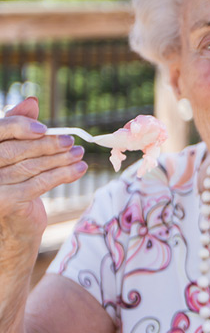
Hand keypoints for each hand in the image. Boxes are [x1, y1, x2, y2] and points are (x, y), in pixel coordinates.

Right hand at [0, 97, 86, 242]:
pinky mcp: (6, 202)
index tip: (44, 128)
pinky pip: (40, 183)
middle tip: (72, 142)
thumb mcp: (16, 157)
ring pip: (30, 166)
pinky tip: (79, 170)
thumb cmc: (15, 187)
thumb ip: (19, 129)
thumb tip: (31, 102)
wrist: (14, 230)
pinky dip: (63, 175)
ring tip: (80, 154)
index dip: (19, 126)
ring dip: (60, 159)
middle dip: (47, 144)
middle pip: (15, 149)